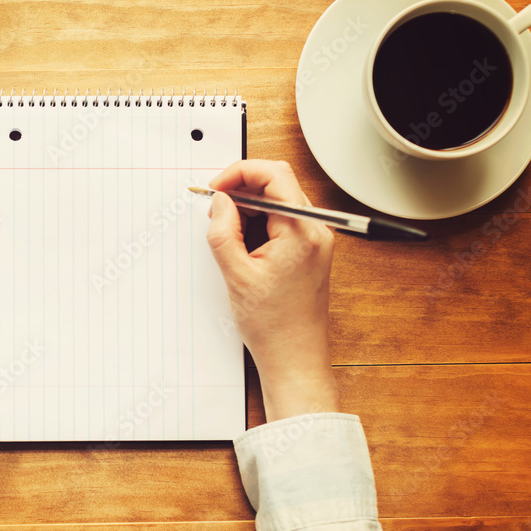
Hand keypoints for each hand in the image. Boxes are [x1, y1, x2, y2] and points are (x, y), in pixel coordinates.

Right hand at [205, 160, 339, 421]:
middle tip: (215, 209)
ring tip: (228, 232)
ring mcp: (316, 240)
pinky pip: (283, 221)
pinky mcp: (310, 250)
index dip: (239, 173)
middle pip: (278, 184)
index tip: (216, 188)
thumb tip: (220, 201)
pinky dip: (260, 222)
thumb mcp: (236, 274)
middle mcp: (315, 230)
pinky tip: (242, 244)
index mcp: (301, 231)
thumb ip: (223, 231)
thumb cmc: (273, 325)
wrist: (295, 357)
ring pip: (279, 201)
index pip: (274, 175)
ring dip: (250, 207)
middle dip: (242, 189)